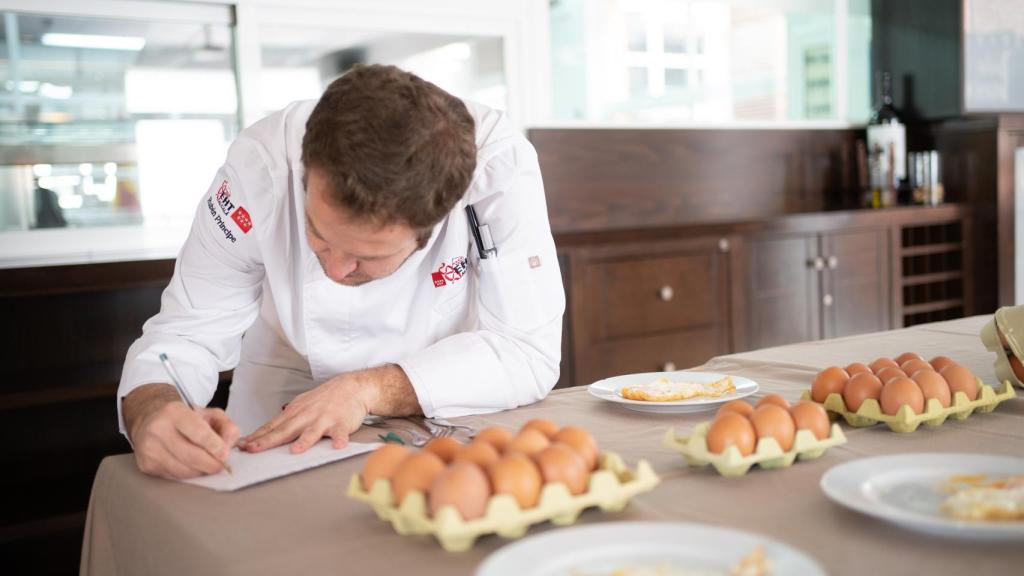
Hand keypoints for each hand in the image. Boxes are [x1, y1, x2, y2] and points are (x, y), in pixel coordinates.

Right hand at [125, 384, 240, 478]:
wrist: (150, 419)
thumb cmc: (183, 418)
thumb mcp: (208, 413)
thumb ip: (226, 426)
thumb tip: (229, 445)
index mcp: (174, 412)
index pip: (198, 432)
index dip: (214, 446)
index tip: (225, 455)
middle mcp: (158, 429)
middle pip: (191, 455)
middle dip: (211, 464)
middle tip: (221, 466)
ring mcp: (149, 448)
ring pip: (182, 470)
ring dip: (200, 471)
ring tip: (207, 464)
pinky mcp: (146, 464)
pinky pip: (173, 476)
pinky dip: (187, 474)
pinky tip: (191, 466)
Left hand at [239, 375, 369, 453]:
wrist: (351, 387)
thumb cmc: (325, 399)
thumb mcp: (302, 405)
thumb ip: (287, 419)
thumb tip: (267, 432)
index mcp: (295, 413)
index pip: (272, 426)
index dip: (256, 436)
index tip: (241, 445)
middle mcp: (306, 415)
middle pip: (285, 430)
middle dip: (267, 441)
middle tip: (253, 450)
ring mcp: (324, 419)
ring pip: (312, 432)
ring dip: (304, 441)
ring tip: (295, 451)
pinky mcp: (342, 422)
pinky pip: (341, 432)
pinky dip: (340, 439)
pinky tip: (338, 446)